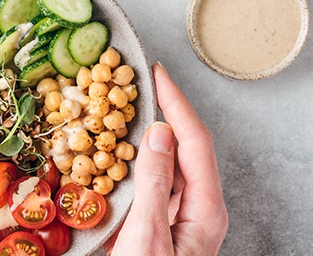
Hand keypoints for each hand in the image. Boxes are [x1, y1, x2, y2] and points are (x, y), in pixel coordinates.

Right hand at [109, 63, 227, 254]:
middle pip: (183, 148)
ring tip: (120, 109)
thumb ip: (154, 184)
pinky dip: (128, 160)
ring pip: (162, 163)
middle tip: (134, 84)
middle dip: (161, 112)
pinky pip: (145, 182)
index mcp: (204, 210)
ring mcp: (173, 217)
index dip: (177, 104)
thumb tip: (159, 133)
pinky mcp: (152, 224)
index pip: (195, 142)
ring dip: (142, 135)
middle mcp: (193, 210)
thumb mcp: (147, 237)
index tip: (156, 74)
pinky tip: (109, 151)